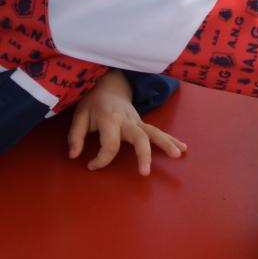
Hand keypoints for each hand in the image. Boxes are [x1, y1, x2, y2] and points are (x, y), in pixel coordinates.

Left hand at [67, 70, 186, 175]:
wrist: (109, 87)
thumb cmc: (93, 104)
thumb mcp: (79, 116)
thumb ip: (76, 136)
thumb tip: (74, 156)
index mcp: (109, 120)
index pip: (109, 144)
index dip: (100, 160)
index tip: (91, 165)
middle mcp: (127, 121)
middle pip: (139, 137)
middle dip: (143, 154)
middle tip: (145, 172)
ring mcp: (138, 121)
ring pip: (154, 133)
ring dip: (166, 144)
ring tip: (177, 155)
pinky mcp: (143, 123)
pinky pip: (158, 131)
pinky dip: (171, 139)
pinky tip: (183, 148)